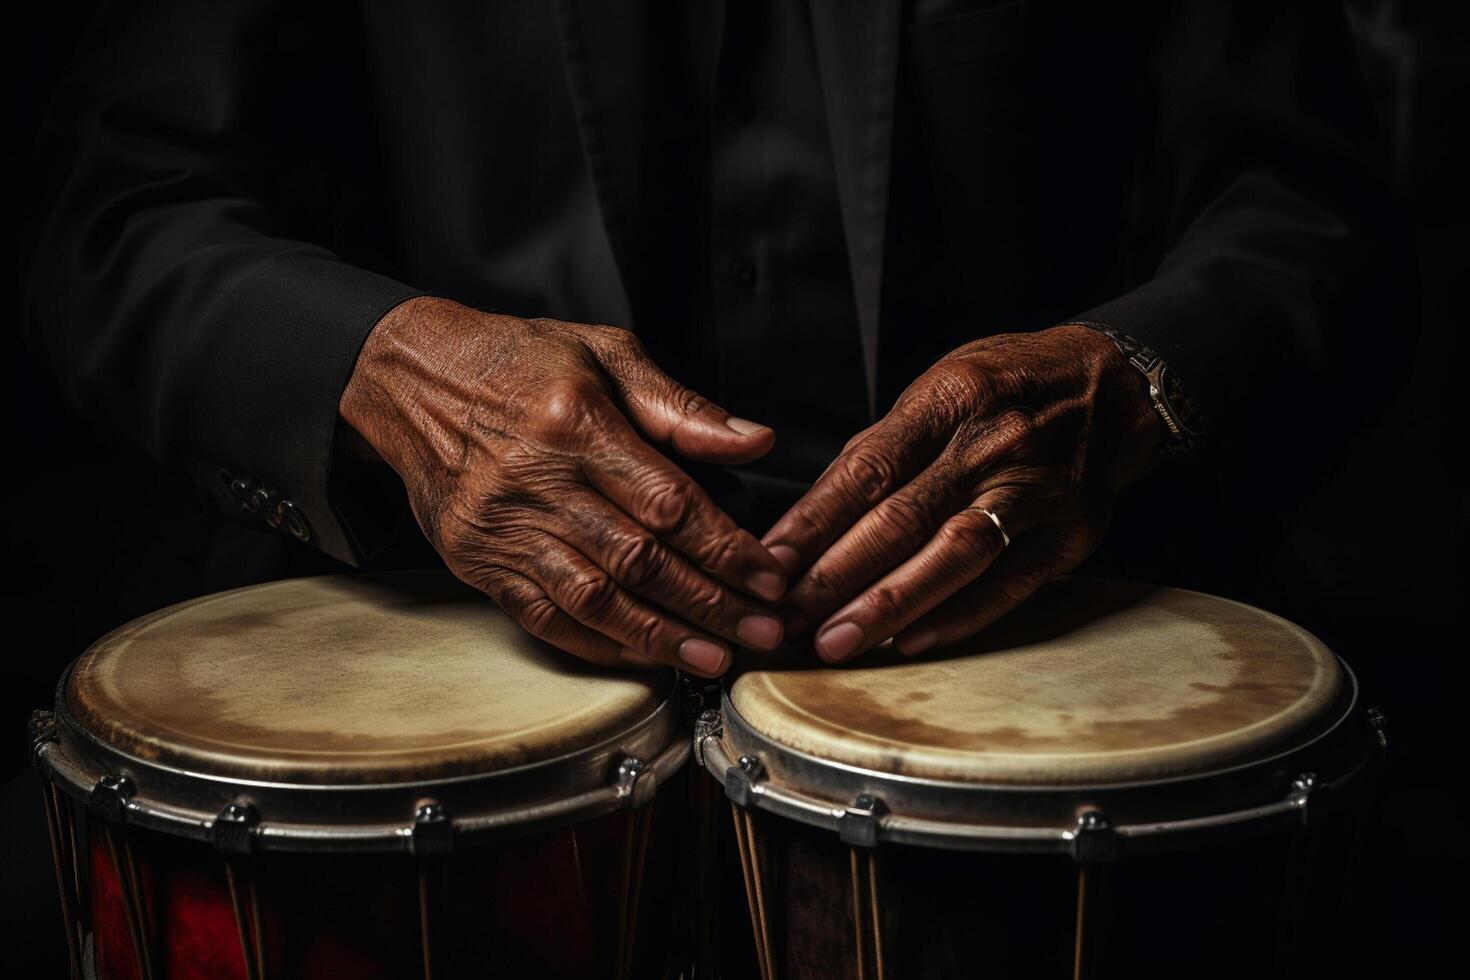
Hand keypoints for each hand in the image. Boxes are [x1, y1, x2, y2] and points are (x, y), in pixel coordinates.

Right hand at [339, 297, 787, 676]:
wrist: (413, 381)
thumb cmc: (518, 362)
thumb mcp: (604, 353)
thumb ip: (680, 406)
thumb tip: (753, 443)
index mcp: (575, 423)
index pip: (667, 502)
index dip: (725, 547)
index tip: (768, 576)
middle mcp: (536, 480)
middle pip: (637, 559)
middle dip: (709, 603)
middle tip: (762, 630)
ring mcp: (502, 528)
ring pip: (593, 598)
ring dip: (660, 635)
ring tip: (713, 656)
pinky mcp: (477, 561)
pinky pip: (543, 617)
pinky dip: (598, 644)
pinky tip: (644, 655)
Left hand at [762, 324, 1163, 661]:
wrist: (1116, 384)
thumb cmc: (1013, 384)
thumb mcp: (944, 385)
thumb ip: (887, 446)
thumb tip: (819, 515)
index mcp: (951, 400)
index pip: (866, 470)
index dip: (813, 523)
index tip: (770, 563)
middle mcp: (993, 445)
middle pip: (901, 519)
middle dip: (835, 576)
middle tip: (787, 618)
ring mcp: (1037, 490)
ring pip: (952, 556)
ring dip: (888, 605)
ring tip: (836, 640)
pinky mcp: (1071, 533)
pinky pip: (1008, 584)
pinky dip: (957, 616)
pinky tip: (912, 641)